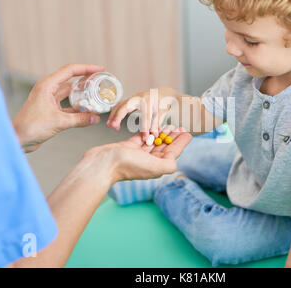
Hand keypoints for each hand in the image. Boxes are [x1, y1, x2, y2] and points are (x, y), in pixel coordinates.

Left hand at [13, 64, 104, 152]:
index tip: (100, 69)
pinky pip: (67, 105)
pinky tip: (87, 112)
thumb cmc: (30, 127)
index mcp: (47, 85)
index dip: (86, 68)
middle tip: (101, 83)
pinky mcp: (50, 110)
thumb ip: (80, 119)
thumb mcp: (59, 122)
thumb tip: (96, 118)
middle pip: (71, 80)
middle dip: (86, 81)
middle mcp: (48, 89)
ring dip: (82, 95)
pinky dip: (77, 107)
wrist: (17, 139)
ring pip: (70, 93)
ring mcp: (49, 99)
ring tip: (96, 96)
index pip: (70, 70)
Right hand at [67, 125, 192, 188]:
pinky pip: (142, 138)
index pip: (174, 152)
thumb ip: (168, 164)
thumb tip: (175, 161)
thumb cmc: (127, 165)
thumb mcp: (154, 166)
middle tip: (180, 126)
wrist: (102, 164)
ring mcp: (139, 154)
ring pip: (155, 142)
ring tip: (170, 125)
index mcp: (157, 166)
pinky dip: (149, 132)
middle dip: (173, 137)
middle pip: (165, 147)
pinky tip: (153, 127)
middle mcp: (150, 161)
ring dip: (163, 133)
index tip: (188, 132)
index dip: (181, 142)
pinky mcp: (129, 147)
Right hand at [106, 87, 178, 142]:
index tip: (144, 138)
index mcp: (149, 100)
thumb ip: (157, 123)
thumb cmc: (163, 102)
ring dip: (113, 115)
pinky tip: (111, 121)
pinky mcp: (130, 100)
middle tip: (113, 127)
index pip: (146, 116)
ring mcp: (133, 98)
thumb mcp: (163, 111)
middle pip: (126, 107)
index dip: (145, 129)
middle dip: (118, 117)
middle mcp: (139, 98)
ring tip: (109, 125)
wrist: (162, 92)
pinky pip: (120, 105)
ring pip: (120, 105)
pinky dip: (114, 113)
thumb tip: (154, 135)